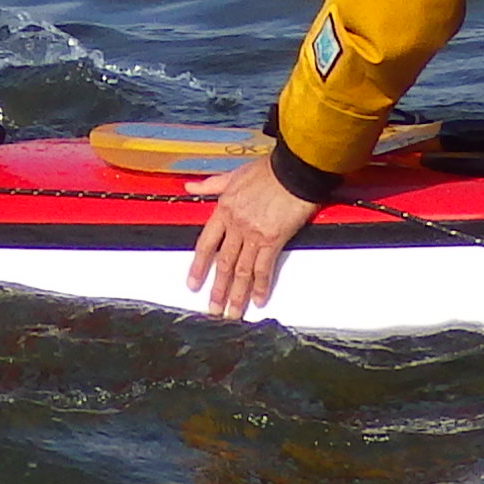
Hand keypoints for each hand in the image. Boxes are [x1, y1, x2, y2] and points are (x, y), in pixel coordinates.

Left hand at [183, 156, 322, 322]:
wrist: (294, 169)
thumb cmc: (269, 169)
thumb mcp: (234, 174)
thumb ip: (211, 184)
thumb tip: (190, 187)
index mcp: (224, 209)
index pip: (206, 244)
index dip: (198, 266)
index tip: (193, 284)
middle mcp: (235, 225)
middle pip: (223, 263)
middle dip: (217, 289)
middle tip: (213, 309)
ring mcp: (253, 234)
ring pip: (241, 270)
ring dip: (236, 295)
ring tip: (232, 314)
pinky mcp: (273, 239)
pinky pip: (264, 268)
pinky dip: (261, 286)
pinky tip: (258, 301)